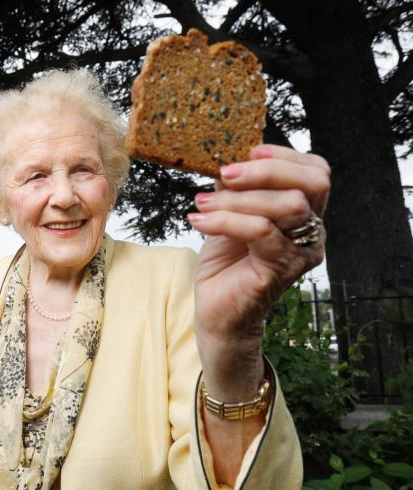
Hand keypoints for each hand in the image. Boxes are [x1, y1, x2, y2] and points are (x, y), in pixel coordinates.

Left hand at [189, 144, 328, 391]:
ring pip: (288, 206)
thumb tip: (226, 161)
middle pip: (312, 184)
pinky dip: (226, 220)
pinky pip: (261, 232)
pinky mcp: (280, 270)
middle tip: (225, 173)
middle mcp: (311, 233)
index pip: (315, 173)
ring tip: (202, 202)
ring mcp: (299, 253)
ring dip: (239, 198)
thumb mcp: (230, 216)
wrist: (216, 311)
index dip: (285, 156)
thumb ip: (237, 190)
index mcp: (304, 215)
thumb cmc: (225, 264)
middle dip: (267, 171)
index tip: (248, 151)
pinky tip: (198, 221)